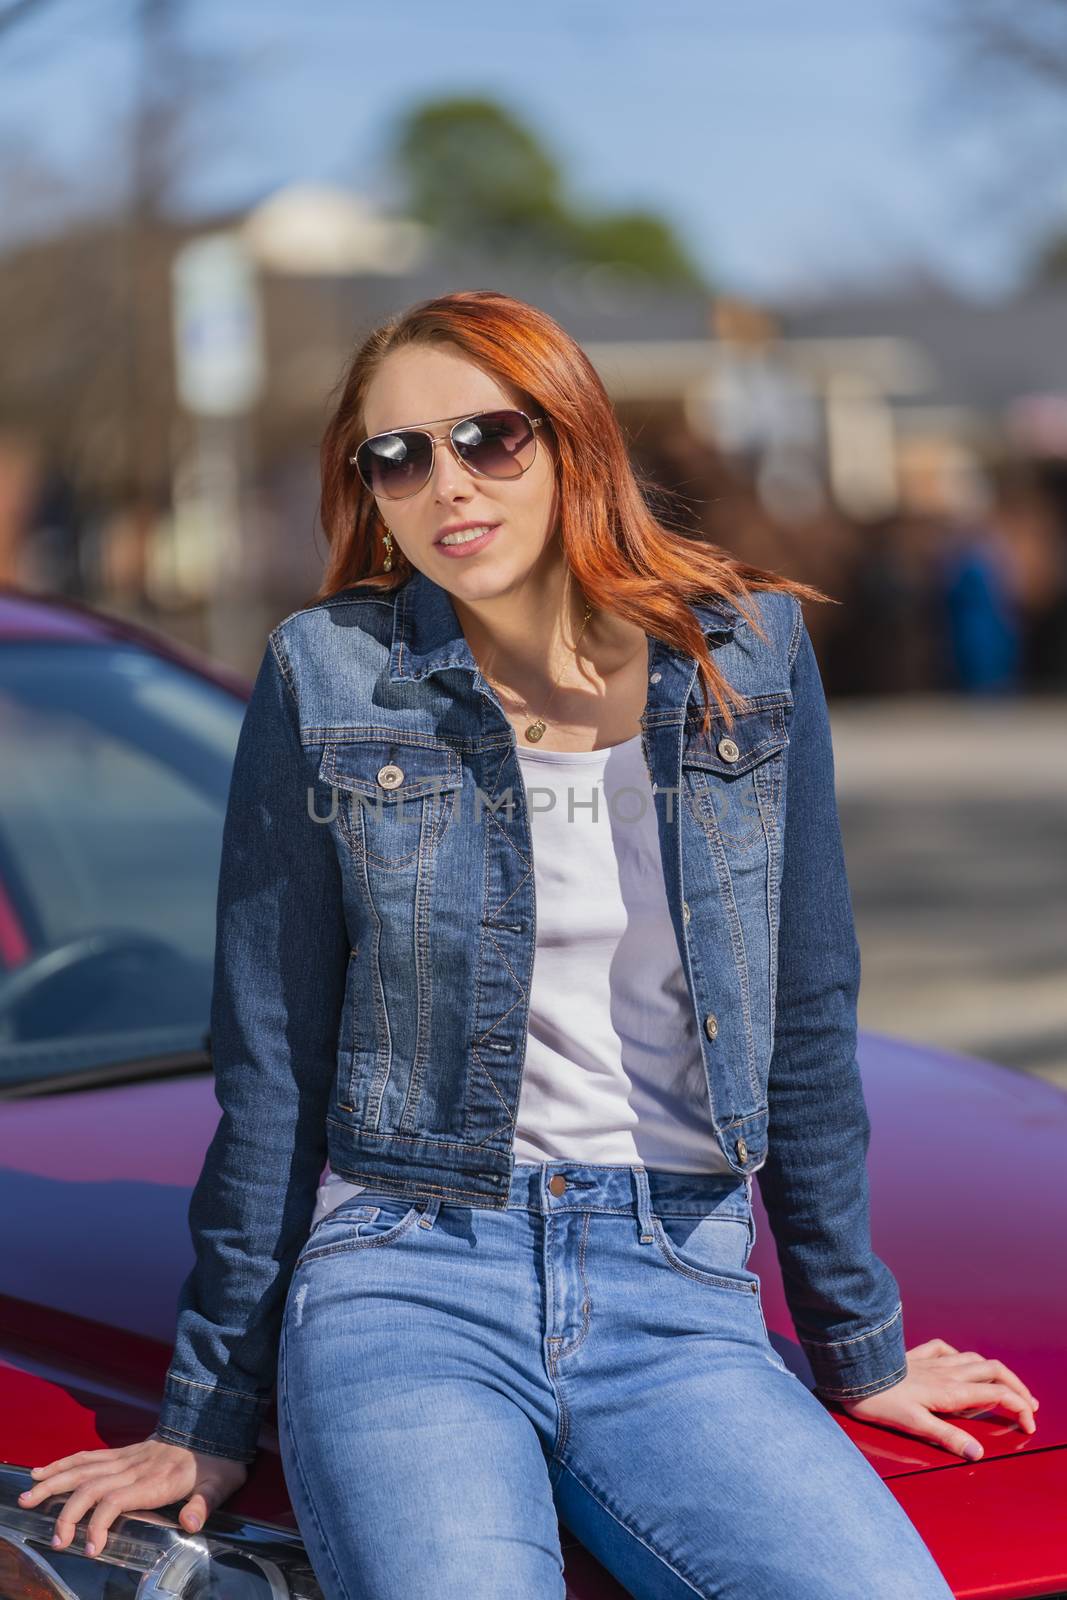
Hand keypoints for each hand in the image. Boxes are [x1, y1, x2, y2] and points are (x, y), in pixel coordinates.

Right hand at [17, 1436, 248, 1556]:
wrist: (216, 1427)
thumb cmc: (217, 1464)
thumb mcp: (220, 1485)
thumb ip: (204, 1504)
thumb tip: (191, 1523)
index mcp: (156, 1480)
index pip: (116, 1500)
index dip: (99, 1523)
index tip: (90, 1549)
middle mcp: (135, 1466)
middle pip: (92, 1486)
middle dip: (68, 1512)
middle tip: (55, 1540)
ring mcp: (126, 1457)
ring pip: (83, 1468)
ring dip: (54, 1483)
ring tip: (27, 1498)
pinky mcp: (122, 1452)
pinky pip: (88, 1457)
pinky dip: (63, 1464)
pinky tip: (42, 1471)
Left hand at [836, 1338, 1038, 1459]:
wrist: (853, 1374)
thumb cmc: (879, 1401)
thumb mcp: (914, 1425)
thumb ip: (947, 1438)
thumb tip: (977, 1453)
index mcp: (951, 1391)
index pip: (997, 1395)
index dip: (1019, 1408)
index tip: (1028, 1425)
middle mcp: (946, 1373)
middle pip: (994, 1371)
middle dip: (1016, 1387)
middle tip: (1029, 1405)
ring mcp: (932, 1362)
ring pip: (974, 1359)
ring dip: (995, 1372)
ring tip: (1005, 1385)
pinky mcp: (915, 1356)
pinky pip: (944, 1349)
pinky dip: (960, 1356)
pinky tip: (959, 1362)